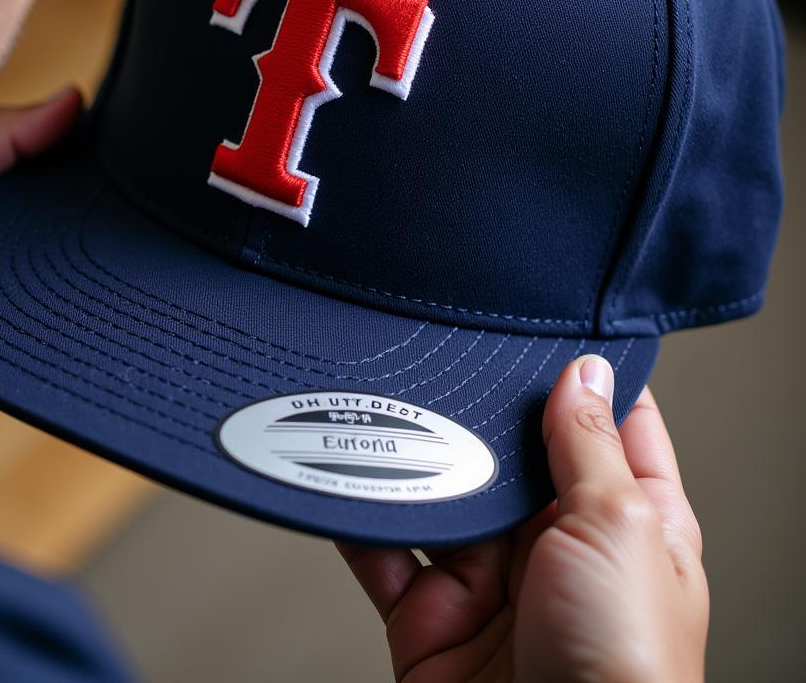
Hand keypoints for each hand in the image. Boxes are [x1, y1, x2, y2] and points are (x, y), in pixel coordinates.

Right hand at [338, 356, 708, 682]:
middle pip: (515, 458)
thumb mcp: (621, 525)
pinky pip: (386, 554)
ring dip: (418, 465)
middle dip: (483, 419)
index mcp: (629, 523)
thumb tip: (583, 370)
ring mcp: (492, 583)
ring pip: (445, 497)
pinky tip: (350, 481)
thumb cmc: (624, 671)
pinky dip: (361, 521)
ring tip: (393, 416)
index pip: (613, 430)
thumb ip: (588, 443)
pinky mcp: (432, 617)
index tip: (548, 330)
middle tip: (451, 367)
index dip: (586, 380)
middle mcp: (559, 549)